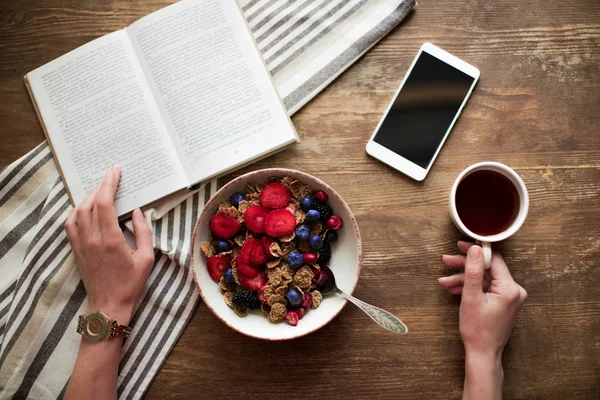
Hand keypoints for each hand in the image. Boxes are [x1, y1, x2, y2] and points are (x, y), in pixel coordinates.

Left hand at [64, 165, 154, 323]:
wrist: (108, 305)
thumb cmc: (130, 284)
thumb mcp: (147, 258)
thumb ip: (143, 232)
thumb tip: (139, 211)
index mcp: (110, 239)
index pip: (104, 203)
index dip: (109, 184)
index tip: (116, 171)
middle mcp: (91, 239)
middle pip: (90, 203)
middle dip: (100, 186)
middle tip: (112, 176)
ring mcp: (81, 244)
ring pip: (78, 211)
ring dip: (88, 196)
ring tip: (101, 189)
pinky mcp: (76, 249)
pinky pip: (70, 223)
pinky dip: (77, 210)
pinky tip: (85, 207)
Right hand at [438, 241, 526, 398]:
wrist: (482, 354)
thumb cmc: (477, 330)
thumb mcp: (471, 297)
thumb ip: (473, 271)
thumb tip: (475, 249)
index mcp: (509, 288)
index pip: (493, 260)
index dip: (475, 251)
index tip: (459, 246)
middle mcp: (514, 291)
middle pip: (487, 269)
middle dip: (465, 266)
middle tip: (446, 261)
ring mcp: (510, 297)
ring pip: (484, 279)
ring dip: (464, 279)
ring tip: (445, 282)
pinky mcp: (504, 302)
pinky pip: (486, 288)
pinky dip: (471, 288)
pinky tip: (455, 289)